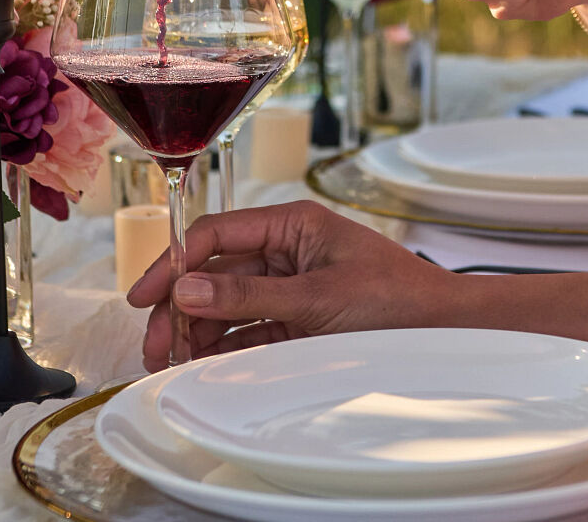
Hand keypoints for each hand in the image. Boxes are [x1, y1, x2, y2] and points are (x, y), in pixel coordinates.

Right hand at [126, 201, 459, 367]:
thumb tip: (188, 289)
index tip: (145, 295)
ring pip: (226, 304)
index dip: (175, 262)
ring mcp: (290, 286)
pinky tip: (201, 363)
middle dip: (180, 306)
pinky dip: (223, 346)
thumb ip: (249, 295)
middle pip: (214, 272)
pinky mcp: (297, 319)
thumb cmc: (396, 297)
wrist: (443, 330)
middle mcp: (286, 250)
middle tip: (155, 344)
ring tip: (171, 361)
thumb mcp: (317, 297)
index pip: (217, 234)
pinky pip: (248, 329)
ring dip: (196, 330)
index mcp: (292, 224)